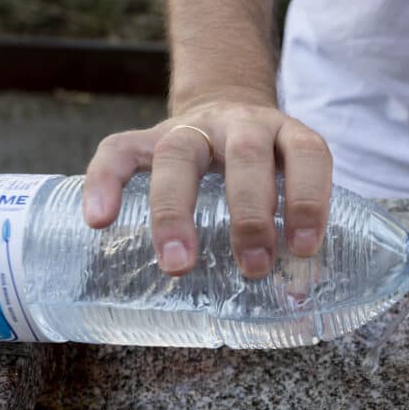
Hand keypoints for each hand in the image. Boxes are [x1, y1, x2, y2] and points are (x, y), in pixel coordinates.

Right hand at [82, 95, 332, 278]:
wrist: (225, 106)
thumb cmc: (263, 168)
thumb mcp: (287, 183)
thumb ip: (291, 231)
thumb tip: (296, 303)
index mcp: (284, 136)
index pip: (306, 155)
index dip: (309, 198)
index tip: (303, 248)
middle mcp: (241, 124)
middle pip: (245, 157)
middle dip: (250, 214)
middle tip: (253, 267)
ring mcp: (192, 127)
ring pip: (179, 155)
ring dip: (177, 211)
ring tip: (178, 265)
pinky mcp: (146, 136)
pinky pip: (118, 150)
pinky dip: (105, 182)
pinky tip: (99, 220)